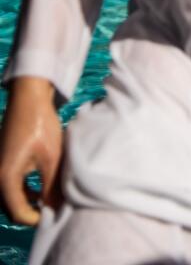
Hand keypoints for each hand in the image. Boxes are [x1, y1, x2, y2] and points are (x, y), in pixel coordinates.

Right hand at [0, 77, 61, 225]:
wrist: (28, 99)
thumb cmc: (41, 125)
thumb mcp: (52, 157)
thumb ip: (52, 186)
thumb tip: (57, 208)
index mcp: (4, 177)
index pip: (18, 212)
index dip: (37, 218)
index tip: (55, 214)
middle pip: (10, 208)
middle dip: (31, 212)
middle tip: (53, 209)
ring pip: (9, 198)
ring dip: (27, 202)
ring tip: (49, 199)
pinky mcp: (1, 163)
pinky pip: (8, 187)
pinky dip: (23, 192)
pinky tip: (40, 189)